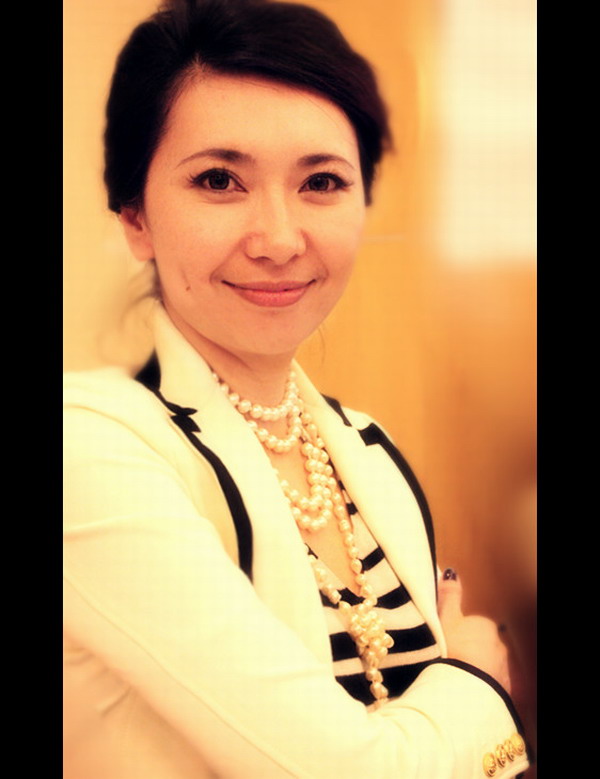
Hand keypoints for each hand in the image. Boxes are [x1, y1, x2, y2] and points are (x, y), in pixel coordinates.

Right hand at [438, 570, 511, 693]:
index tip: (455, 637)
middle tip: (458, 656)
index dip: (467, 629)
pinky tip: (475, 689)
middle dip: (477, 647)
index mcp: (485, 624)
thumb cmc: (452, 647)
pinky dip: (487, 684)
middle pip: (488, 642)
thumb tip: (452, 572)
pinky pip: (495, 683)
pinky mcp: (504, 689)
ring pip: (493, 663)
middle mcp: (500, 643)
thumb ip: (449, 596)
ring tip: (464, 674)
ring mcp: (504, 667)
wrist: (464, 687)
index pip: (479, 623)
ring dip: (482, 666)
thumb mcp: (444, 618)